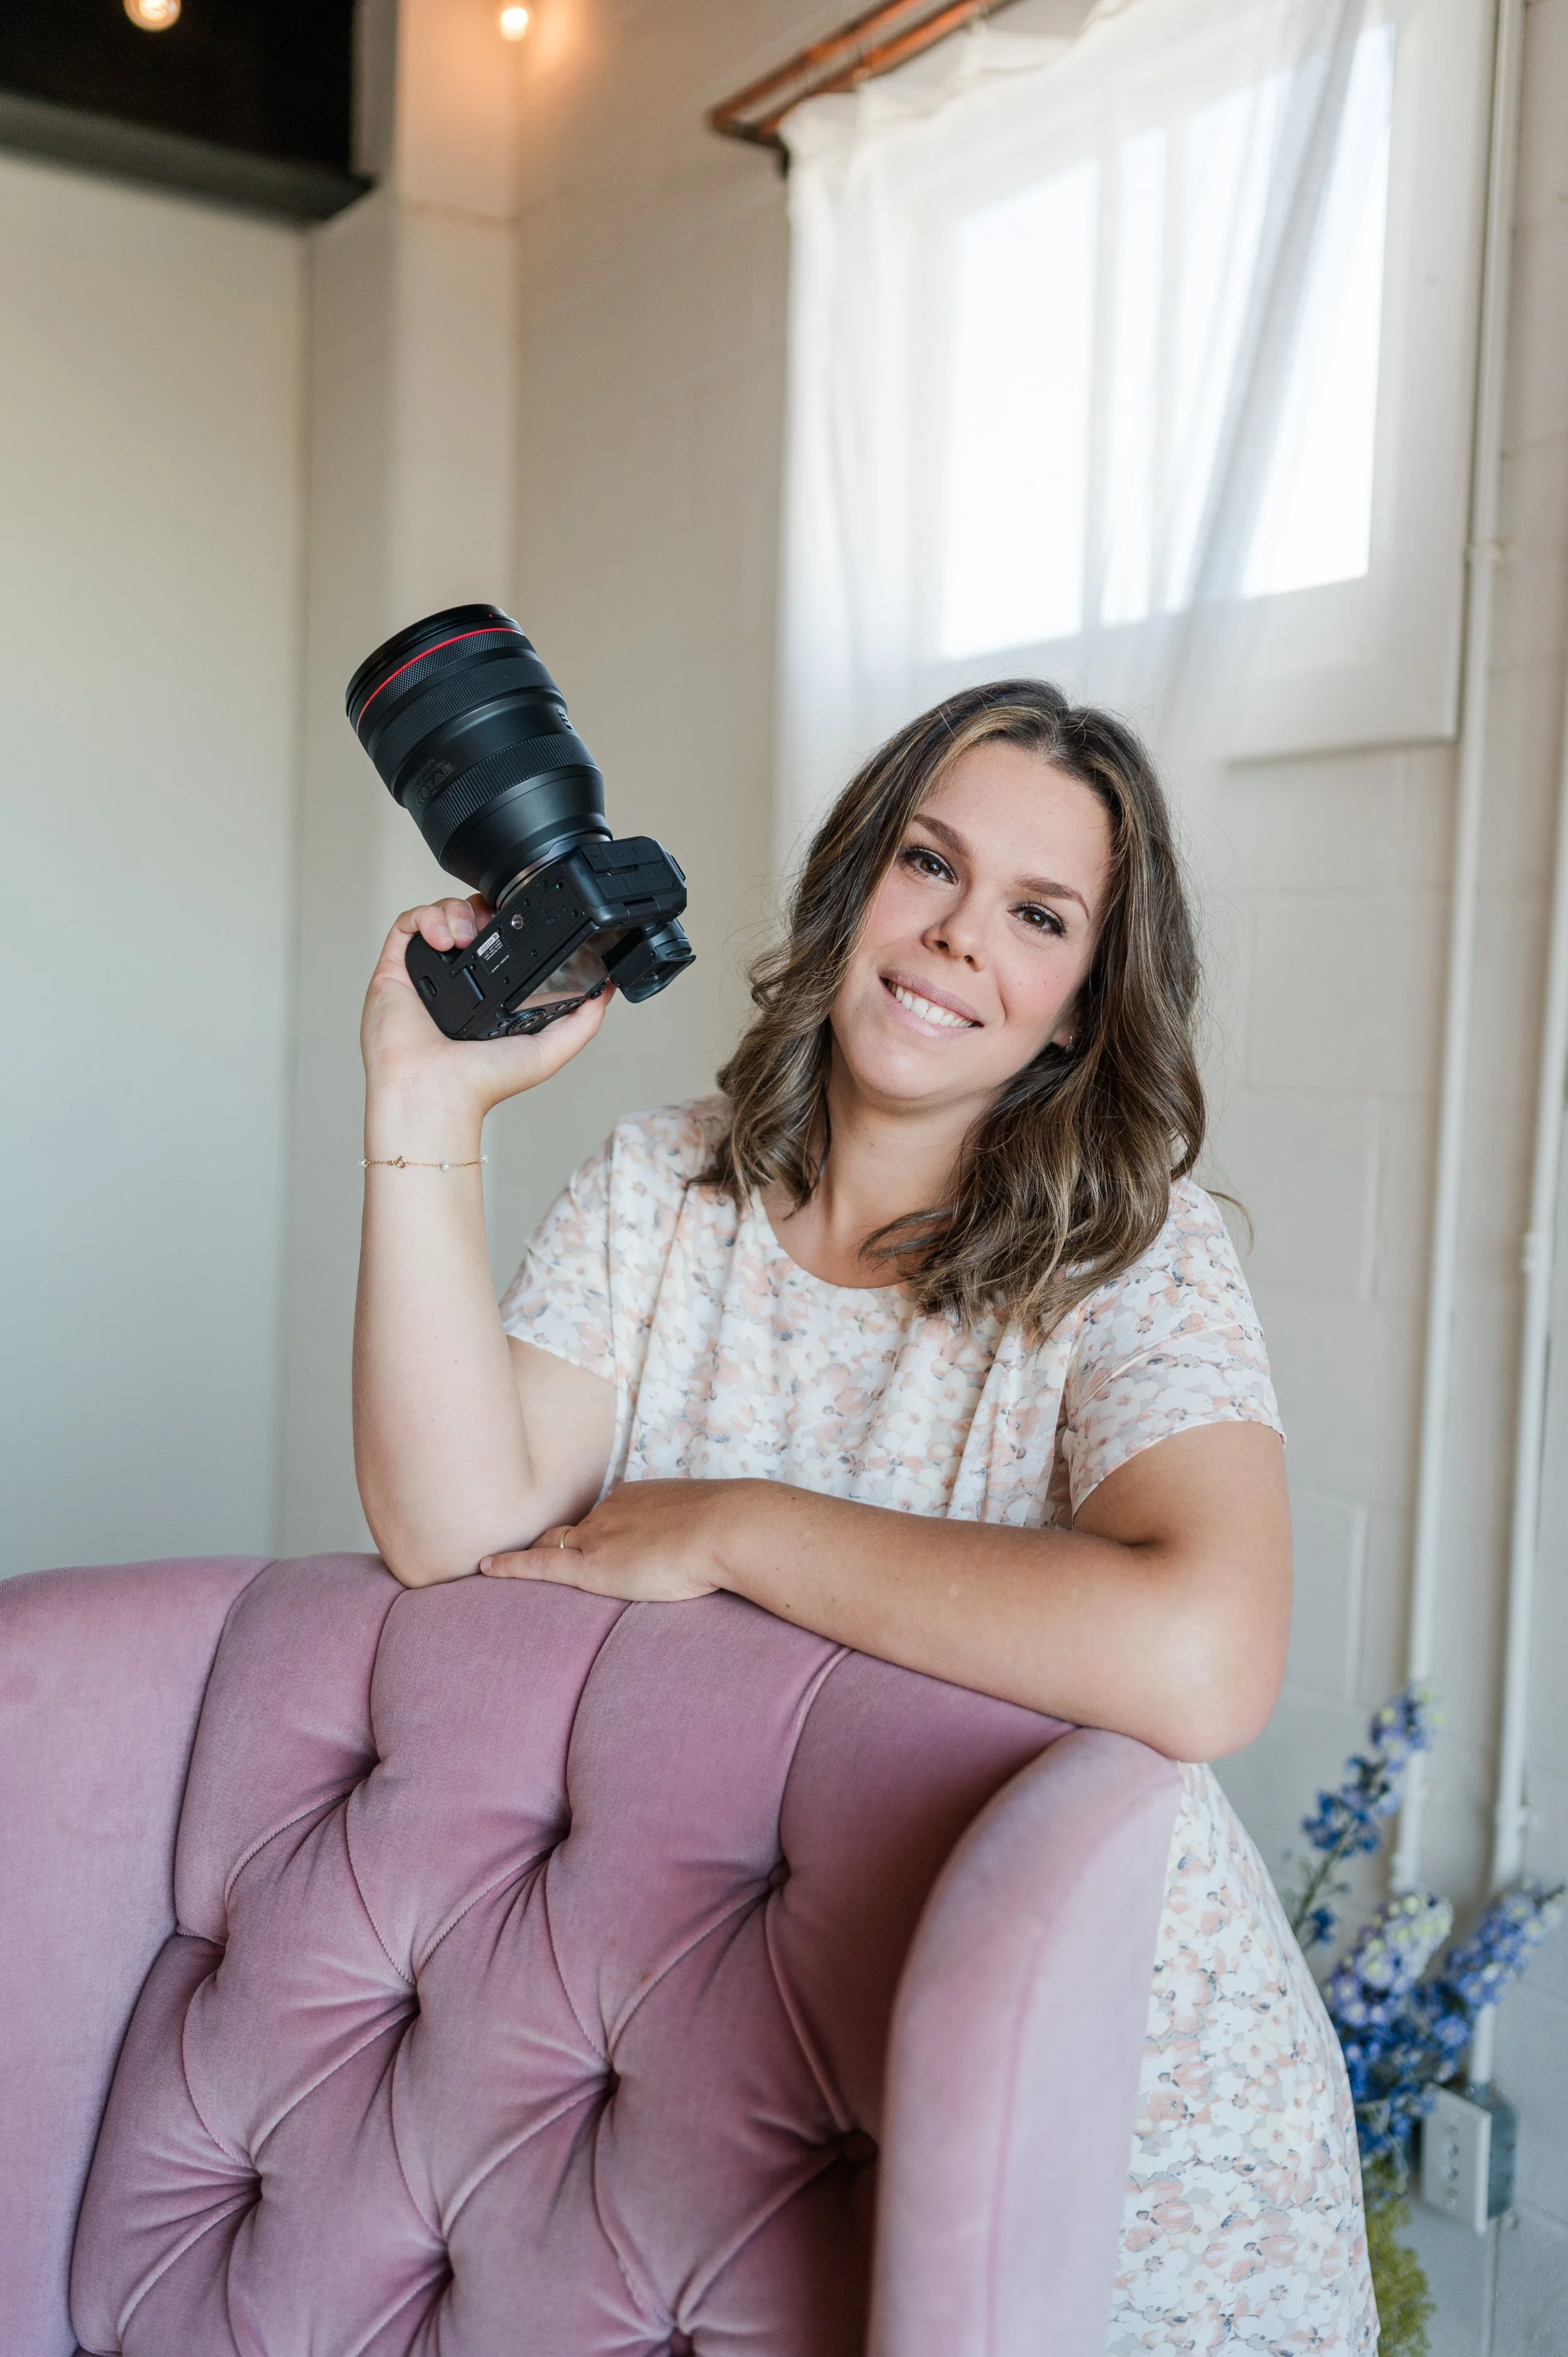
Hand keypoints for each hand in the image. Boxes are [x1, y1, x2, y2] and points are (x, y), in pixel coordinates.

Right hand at [361, 895, 612, 1115]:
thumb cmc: (481, 1082)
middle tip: (492, 922)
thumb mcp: (548, 1051)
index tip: (521, 919)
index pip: (499, 942)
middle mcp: (454, 981)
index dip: (509, 922)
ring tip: (467, 937)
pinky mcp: (395, 969)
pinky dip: (427, 918)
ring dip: (458, 911)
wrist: (435, 1089)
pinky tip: (445, 939)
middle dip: (483, 908)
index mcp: (485, 995)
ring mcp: (425, 973)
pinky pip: (408, 924)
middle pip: (469, 918)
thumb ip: (581, 1023)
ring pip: (440, 914)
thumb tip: (605, 993)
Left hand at [479, 1479, 746, 1601]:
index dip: (589, 1530)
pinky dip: (509, 1566)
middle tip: (526, 1545)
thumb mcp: (708, 1523)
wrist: (730, 1527)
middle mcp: (610, 1510)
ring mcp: (599, 1535)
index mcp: (636, 1498)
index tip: (582, 1540)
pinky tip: (485, 1569)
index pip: (602, 1515)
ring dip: (529, 1552)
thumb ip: (693, 1534)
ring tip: (496, 1562)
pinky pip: (538, 1565)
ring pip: (552, 1543)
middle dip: (548, 1537)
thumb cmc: (733, 1528)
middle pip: (569, 1527)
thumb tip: (705, 1549)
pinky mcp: (592, 1565)